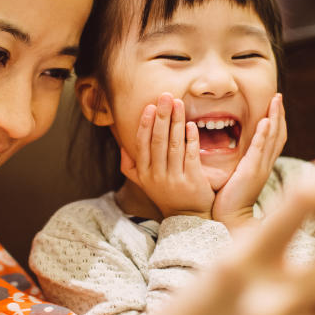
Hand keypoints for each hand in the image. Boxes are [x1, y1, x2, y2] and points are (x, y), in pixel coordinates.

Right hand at [120, 93, 214, 218]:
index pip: (142, 144)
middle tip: (166, 96)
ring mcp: (174, 179)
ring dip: (176, 122)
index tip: (150, 106)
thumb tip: (122, 145)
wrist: (188, 218)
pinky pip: (191, 155)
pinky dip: (191, 139)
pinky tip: (191, 125)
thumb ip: (130, 165)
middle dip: (162, 117)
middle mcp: (157, 175)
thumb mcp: (143, 183)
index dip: (145, 124)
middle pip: (158, 141)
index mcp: (143, 173)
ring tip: (179, 104)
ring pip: (174, 145)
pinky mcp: (192, 181)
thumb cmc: (165, 195)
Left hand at [211, 93, 285, 232]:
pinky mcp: (251, 172)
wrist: (229, 220)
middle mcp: (265, 165)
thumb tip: (237, 151)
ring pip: (272, 139)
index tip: (275, 104)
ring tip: (275, 101)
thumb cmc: (229, 200)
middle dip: (279, 114)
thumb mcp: (237, 176)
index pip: (274, 139)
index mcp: (262, 165)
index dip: (276, 121)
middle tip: (278, 96)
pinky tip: (265, 122)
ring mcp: (260, 168)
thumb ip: (240, 163)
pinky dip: (263, 135)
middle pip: (278, 135)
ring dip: (275, 118)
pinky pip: (259, 150)